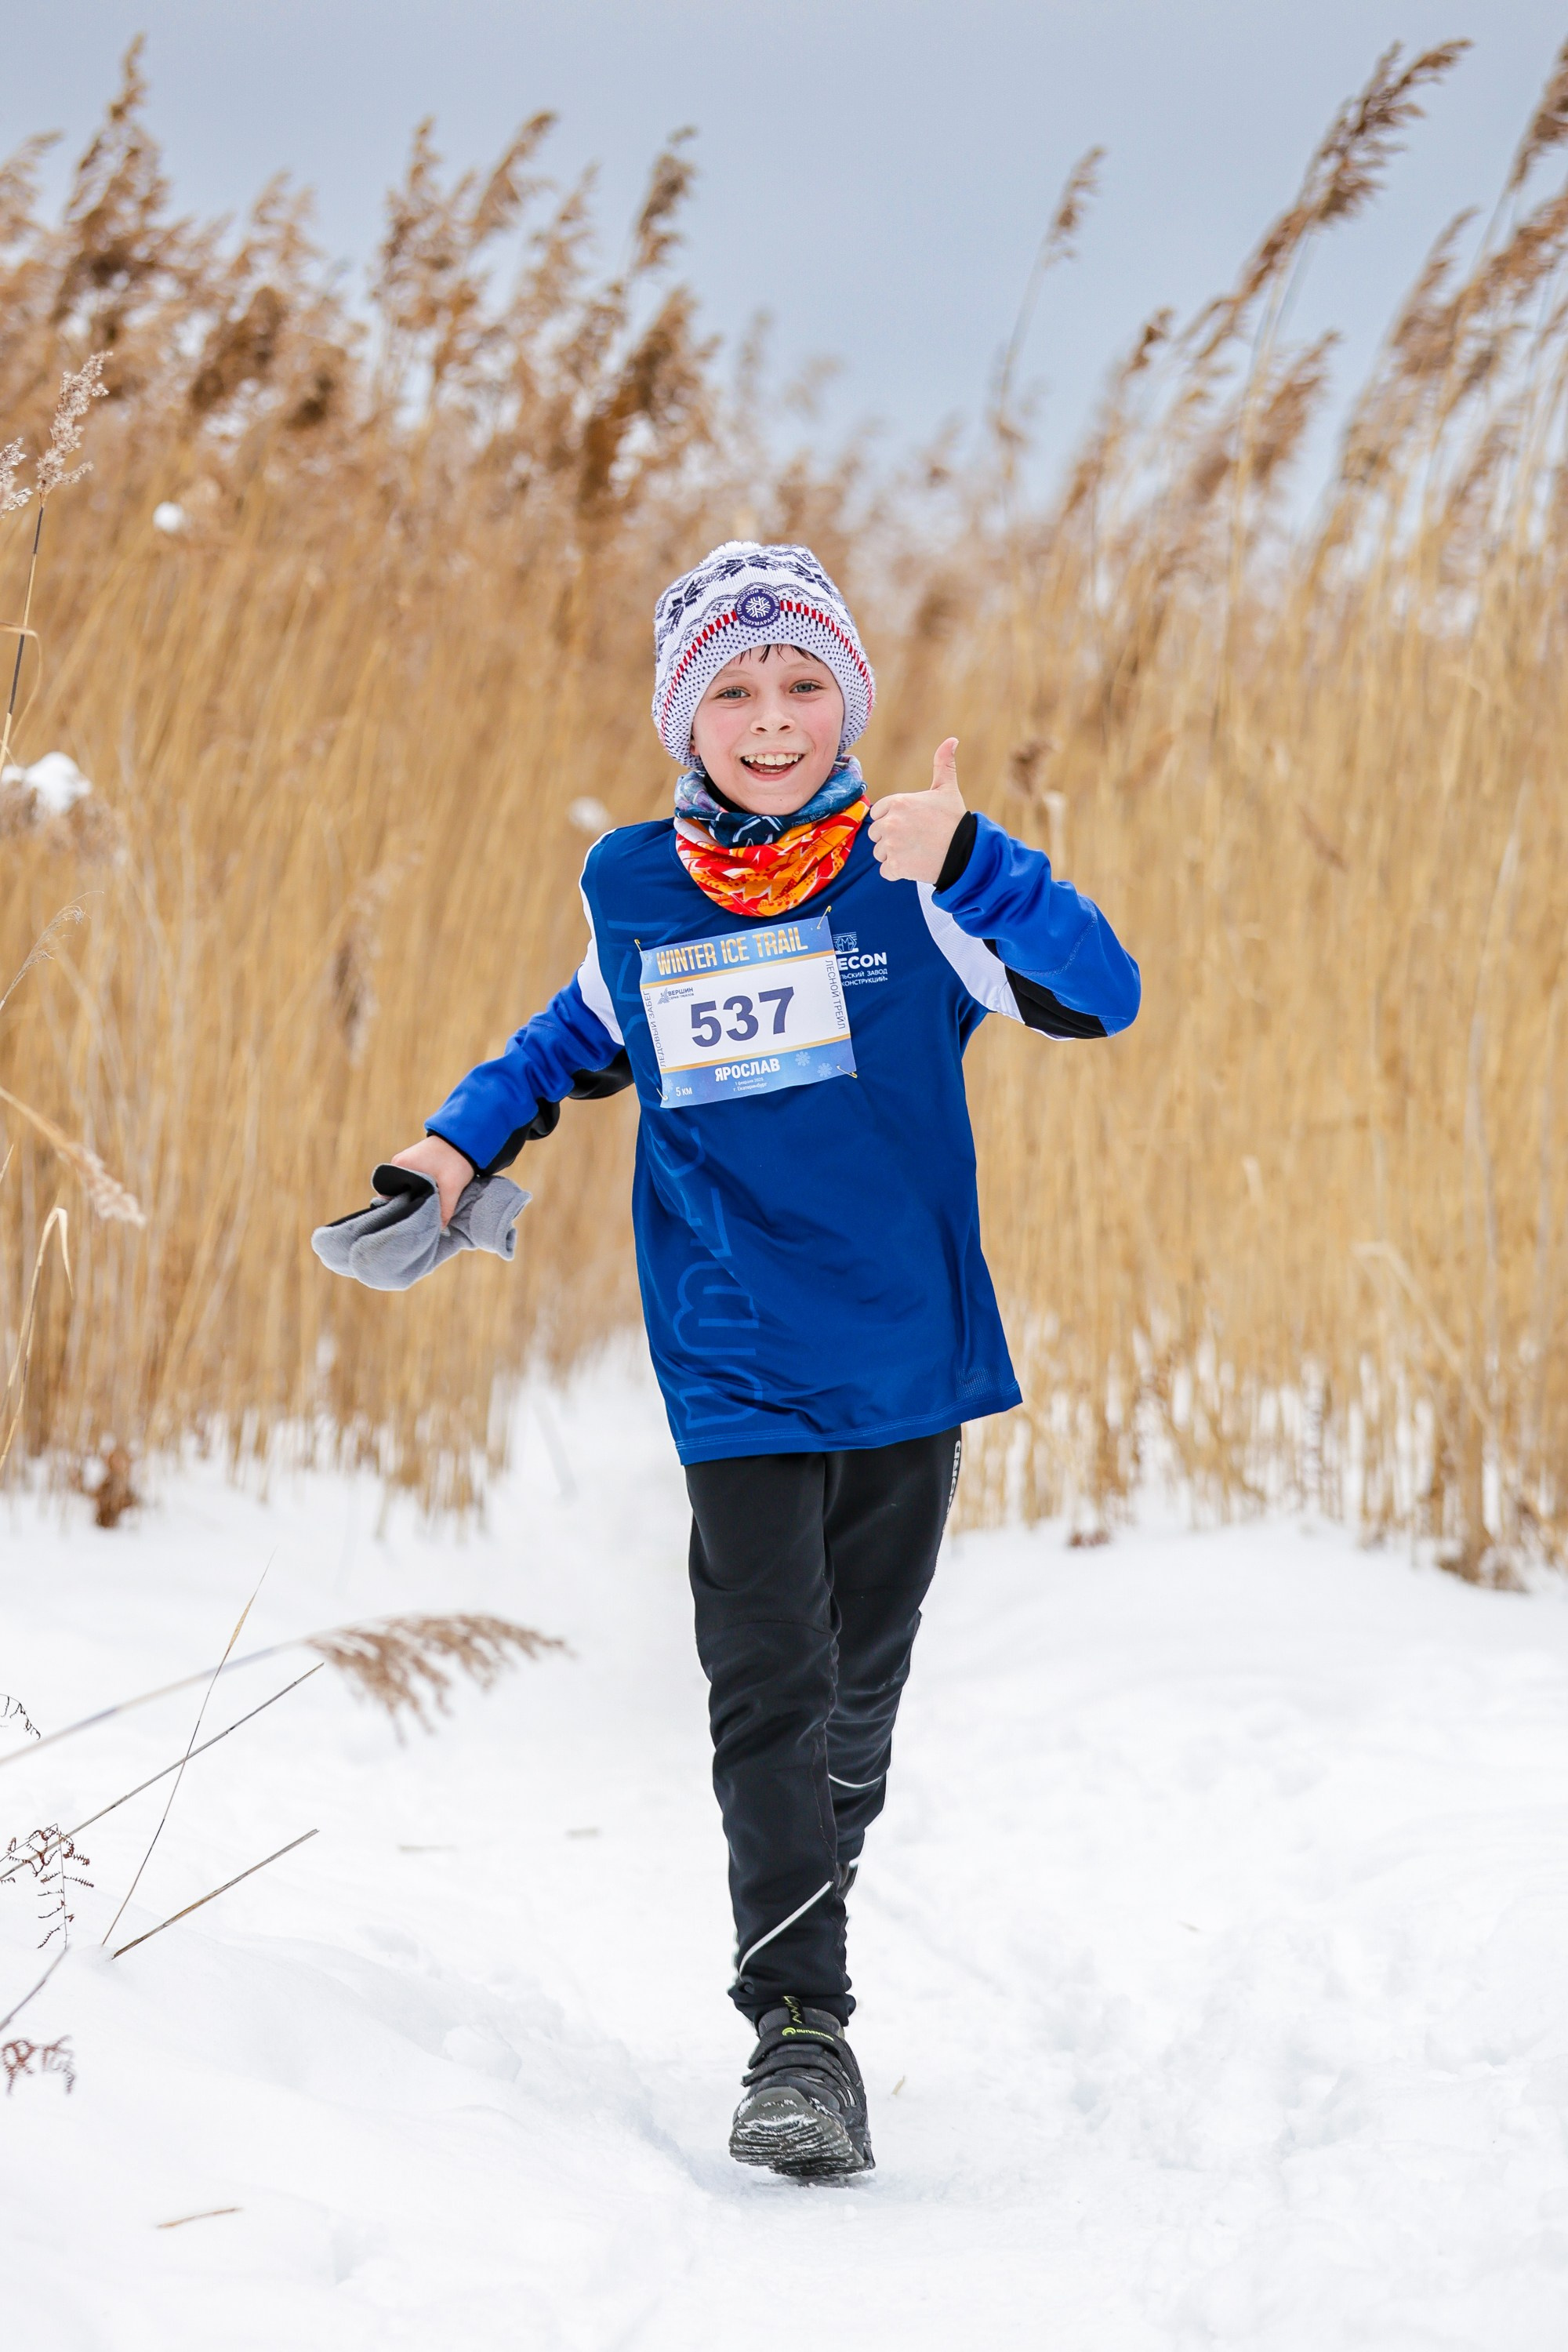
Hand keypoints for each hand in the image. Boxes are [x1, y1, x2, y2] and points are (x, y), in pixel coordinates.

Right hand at [386, 1135, 473, 1227]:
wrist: (466, 1139)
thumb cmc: (457, 1159)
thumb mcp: (452, 1187)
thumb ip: (445, 1210)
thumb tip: (439, 1229)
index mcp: (400, 1166)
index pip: (387, 1194)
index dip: (396, 1210)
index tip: (406, 1222)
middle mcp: (398, 1163)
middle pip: (395, 1193)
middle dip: (405, 1206)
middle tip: (415, 1221)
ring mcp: (406, 1163)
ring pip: (404, 1188)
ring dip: (413, 1199)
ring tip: (421, 1213)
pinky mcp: (415, 1163)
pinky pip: (411, 1182)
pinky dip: (417, 1191)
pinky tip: (426, 1201)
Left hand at [867, 737, 965, 884]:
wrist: (965, 852)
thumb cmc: (954, 820)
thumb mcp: (947, 789)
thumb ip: (943, 764)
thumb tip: (951, 740)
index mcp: (897, 802)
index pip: (877, 813)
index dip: (891, 819)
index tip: (910, 823)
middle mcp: (890, 822)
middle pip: (875, 834)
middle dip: (890, 838)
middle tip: (914, 839)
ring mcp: (892, 846)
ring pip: (879, 853)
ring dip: (893, 856)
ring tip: (915, 852)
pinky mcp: (896, 866)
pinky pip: (885, 871)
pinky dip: (897, 871)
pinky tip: (914, 864)